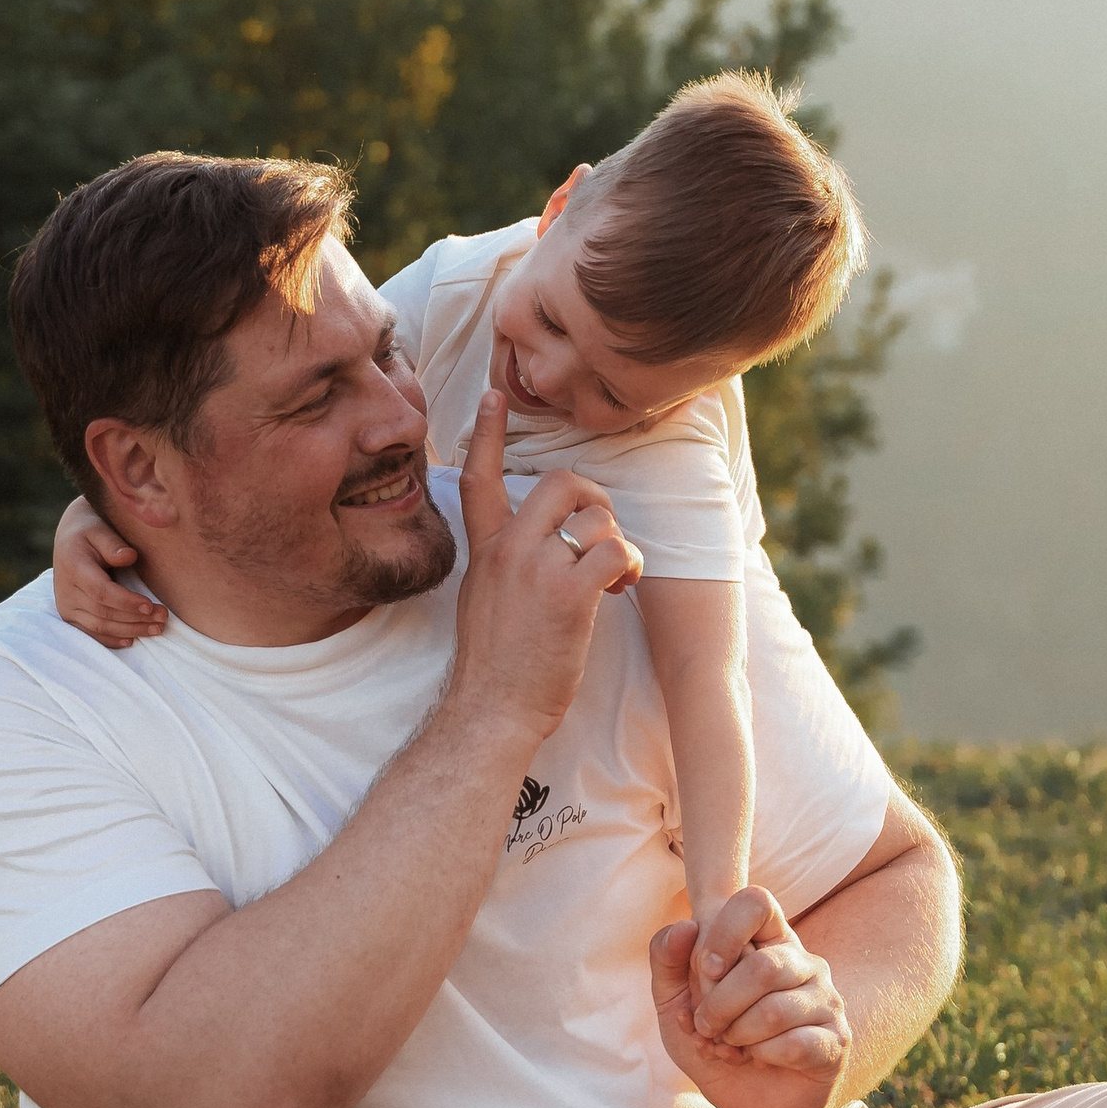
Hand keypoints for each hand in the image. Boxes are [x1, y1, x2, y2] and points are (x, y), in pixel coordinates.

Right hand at [51, 494, 163, 647]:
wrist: (70, 538)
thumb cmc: (92, 530)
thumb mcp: (101, 528)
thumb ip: (113, 543)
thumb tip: (129, 557)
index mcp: (73, 566)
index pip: (101, 592)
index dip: (127, 602)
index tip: (151, 605)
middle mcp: (65, 590)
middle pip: (103, 613)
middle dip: (135, 618)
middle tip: (164, 617)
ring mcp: (66, 606)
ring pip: (99, 627)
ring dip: (130, 630)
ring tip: (157, 628)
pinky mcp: (70, 616)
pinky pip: (91, 633)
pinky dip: (112, 639)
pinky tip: (132, 640)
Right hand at [452, 387, 641, 744]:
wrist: (492, 709)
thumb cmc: (496, 665)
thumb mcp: (483, 598)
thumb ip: (505, 563)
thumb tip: (537, 545)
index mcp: (486, 550)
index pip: (477, 477)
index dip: (485, 434)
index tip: (495, 398)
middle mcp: (509, 550)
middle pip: (562, 483)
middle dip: (595, 500)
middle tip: (602, 532)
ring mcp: (537, 568)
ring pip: (596, 518)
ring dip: (616, 544)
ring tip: (613, 578)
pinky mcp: (569, 594)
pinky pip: (614, 550)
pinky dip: (629, 565)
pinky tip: (622, 588)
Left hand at [649, 889, 850, 1107]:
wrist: (750, 1103)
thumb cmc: (718, 1043)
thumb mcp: (676, 1005)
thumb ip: (668, 962)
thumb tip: (685, 926)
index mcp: (768, 940)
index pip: (755, 902)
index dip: (724, 932)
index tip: (705, 970)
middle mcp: (804, 962)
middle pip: (761, 966)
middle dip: (719, 1006)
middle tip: (709, 1028)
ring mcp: (825, 999)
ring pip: (773, 1010)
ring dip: (738, 1036)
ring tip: (734, 1047)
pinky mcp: (836, 1039)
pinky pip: (793, 1044)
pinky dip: (763, 1057)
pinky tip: (762, 1060)